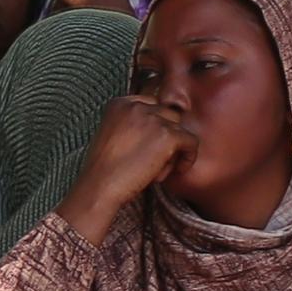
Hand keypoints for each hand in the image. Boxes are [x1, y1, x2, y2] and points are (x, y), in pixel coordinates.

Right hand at [58, 95, 192, 242]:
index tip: (150, 145)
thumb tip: (157, 130)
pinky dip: (187, 158)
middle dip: (165, 137)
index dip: (155, 126)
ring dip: (174, 149)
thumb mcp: (110, 136)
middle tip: (152, 160)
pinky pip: (191, 142)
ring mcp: (152, 118)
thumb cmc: (102, 171)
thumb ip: (130, 125)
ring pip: (179, 128)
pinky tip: (175, 171)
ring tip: (158, 169)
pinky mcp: (167, 135)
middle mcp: (136, 105)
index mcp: (119, 103)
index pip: (151, 104)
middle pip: (168, 115)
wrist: (99, 187)